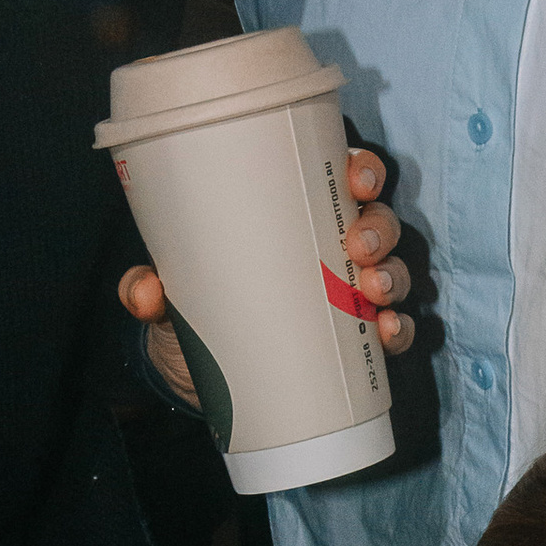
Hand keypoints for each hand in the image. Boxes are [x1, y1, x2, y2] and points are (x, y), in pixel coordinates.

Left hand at [121, 146, 413, 409]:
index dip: (363, 169)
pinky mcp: (354, 342)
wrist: (198, 376)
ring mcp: (347, 295)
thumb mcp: (167, 295)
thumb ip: (149, 289)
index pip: (342, 176)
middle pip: (377, 222)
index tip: (356, 178)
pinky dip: (398, 331)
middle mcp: (329, 247)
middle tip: (358, 247)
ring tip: (373, 292)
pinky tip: (388, 332)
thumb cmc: (193, 308)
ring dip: (392, 277)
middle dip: (378, 229)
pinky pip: (392, 330)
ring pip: (393, 271)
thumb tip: (146, 291)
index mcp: (294, 214)